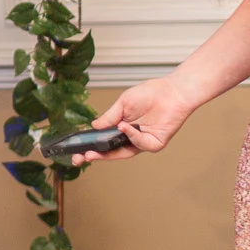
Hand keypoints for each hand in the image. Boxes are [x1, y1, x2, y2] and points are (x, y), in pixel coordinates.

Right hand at [80, 79, 195, 161]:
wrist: (172, 92)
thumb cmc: (151, 94)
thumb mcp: (123, 103)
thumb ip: (109, 117)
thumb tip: (94, 126)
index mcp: (122, 128)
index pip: (104, 141)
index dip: (91, 146)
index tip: (77, 150)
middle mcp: (131, 137)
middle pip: (111, 152)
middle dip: (95, 156)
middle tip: (81, 158)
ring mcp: (142, 142)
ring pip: (122, 152)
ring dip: (107, 153)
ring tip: (92, 152)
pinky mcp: (154, 144)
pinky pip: (139, 144)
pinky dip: (131, 136)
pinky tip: (123, 127)